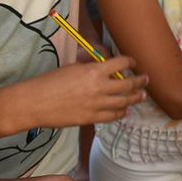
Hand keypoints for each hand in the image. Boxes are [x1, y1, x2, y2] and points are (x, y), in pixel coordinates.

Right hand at [21, 56, 146, 128]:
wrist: (35, 102)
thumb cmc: (50, 81)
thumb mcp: (73, 67)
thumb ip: (90, 65)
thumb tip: (102, 63)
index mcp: (94, 70)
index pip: (121, 63)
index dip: (130, 62)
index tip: (133, 63)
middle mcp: (100, 87)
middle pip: (128, 84)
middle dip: (140, 81)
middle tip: (146, 79)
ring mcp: (97, 105)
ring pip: (124, 102)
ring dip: (135, 98)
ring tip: (141, 96)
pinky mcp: (91, 119)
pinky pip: (112, 116)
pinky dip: (121, 113)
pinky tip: (124, 111)